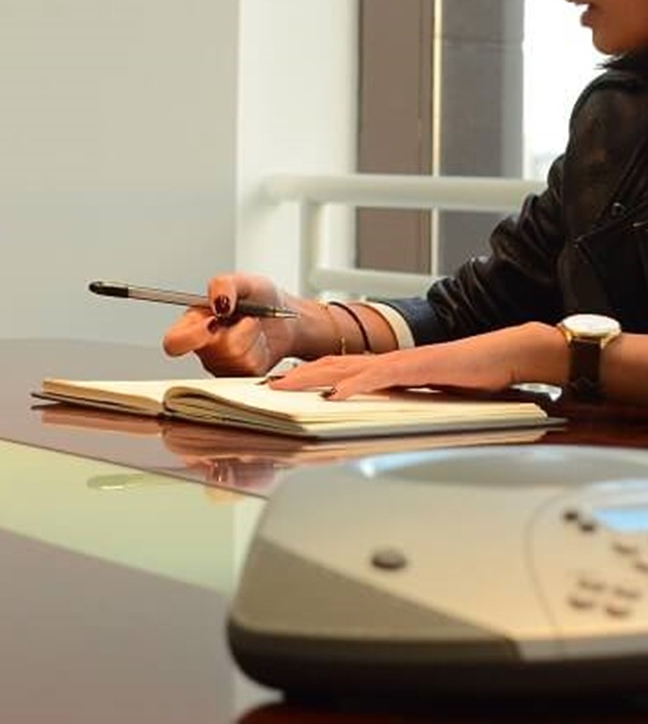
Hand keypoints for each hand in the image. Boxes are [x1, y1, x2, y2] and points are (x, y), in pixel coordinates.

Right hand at [162, 272, 303, 375]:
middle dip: (238, 329)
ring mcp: (222, 366)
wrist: (287, 317)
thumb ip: (224, 284)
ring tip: (253, 327)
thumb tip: (218, 302)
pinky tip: (259, 341)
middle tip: (243, 316)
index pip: (173, 342)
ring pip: (236, 357)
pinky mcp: (241, 377)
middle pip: (214, 350)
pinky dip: (261, 349)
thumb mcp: (243, 281)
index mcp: (193, 323)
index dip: (189, 337)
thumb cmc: (260, 298)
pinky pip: (251, 367)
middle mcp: (204, 348)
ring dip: (252, 337)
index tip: (212, 322)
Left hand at [267, 323, 557, 399]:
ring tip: (283, 387)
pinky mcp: (419, 366)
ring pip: (346, 367)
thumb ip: (401, 402)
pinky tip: (336, 394)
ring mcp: (401, 362)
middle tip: (266, 386)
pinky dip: (355, 385)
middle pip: (331, 365)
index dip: (307, 377)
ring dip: (312, 377)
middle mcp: (388, 361)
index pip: (337, 371)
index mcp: (387, 370)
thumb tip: (376, 418)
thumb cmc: (474, 377)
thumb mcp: (427, 396)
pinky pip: (381, 377)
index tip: (280, 388)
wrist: (509, 357)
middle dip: (296, 376)